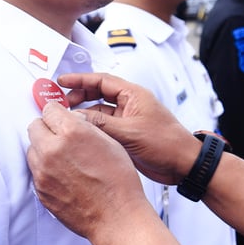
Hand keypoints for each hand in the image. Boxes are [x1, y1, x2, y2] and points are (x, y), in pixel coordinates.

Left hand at [27, 100, 144, 241]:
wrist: (116, 217)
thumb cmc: (119, 181)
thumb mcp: (110, 142)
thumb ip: (85, 127)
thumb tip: (72, 120)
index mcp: (72, 133)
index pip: (50, 109)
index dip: (58, 113)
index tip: (61, 118)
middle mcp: (52, 150)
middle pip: (35, 127)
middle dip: (47, 128)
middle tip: (61, 136)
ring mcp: (43, 171)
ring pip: (32, 149)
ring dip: (44, 148)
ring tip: (64, 158)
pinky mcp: (40, 189)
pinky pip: (35, 170)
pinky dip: (45, 168)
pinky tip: (64, 174)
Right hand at [54, 72, 203, 184]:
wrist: (183, 164)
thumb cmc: (166, 143)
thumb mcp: (130, 132)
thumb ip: (101, 123)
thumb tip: (75, 117)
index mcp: (134, 95)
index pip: (102, 80)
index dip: (80, 80)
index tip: (61, 81)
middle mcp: (130, 105)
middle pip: (98, 94)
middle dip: (78, 96)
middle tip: (60, 103)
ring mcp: (127, 120)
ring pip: (99, 112)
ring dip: (83, 114)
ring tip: (66, 119)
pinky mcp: (126, 136)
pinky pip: (104, 128)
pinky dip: (91, 129)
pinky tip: (80, 134)